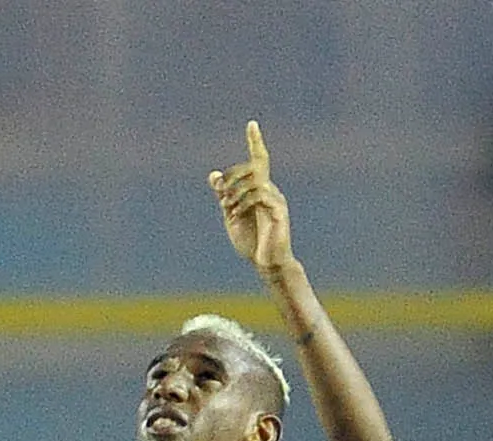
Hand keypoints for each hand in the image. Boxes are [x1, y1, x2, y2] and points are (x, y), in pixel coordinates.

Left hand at [209, 120, 293, 273]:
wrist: (266, 263)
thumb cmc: (251, 240)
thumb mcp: (231, 215)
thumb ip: (224, 195)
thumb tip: (213, 175)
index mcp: (260, 188)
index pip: (259, 160)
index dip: (255, 142)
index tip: (252, 124)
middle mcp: (270, 190)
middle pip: (254, 168)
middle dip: (233, 176)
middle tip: (220, 193)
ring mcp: (276, 200)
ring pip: (255, 181)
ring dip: (235, 192)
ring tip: (227, 207)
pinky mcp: (279, 212)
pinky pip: (260, 196)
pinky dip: (244, 203)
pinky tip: (235, 214)